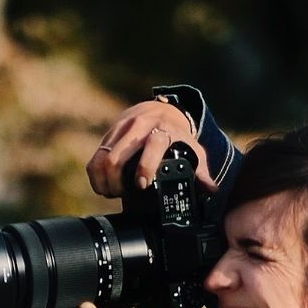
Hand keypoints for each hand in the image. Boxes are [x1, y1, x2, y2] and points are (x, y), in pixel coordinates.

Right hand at [87, 98, 212, 198]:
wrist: (161, 112)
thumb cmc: (177, 137)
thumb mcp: (192, 150)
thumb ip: (201, 171)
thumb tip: (211, 190)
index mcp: (162, 130)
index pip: (152, 146)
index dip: (145, 167)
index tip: (141, 185)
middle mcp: (140, 126)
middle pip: (118, 156)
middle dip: (115, 182)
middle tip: (120, 196)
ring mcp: (121, 128)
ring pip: (102, 157)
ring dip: (103, 181)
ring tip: (110, 193)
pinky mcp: (109, 133)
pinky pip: (96, 156)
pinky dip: (96, 175)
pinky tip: (102, 185)